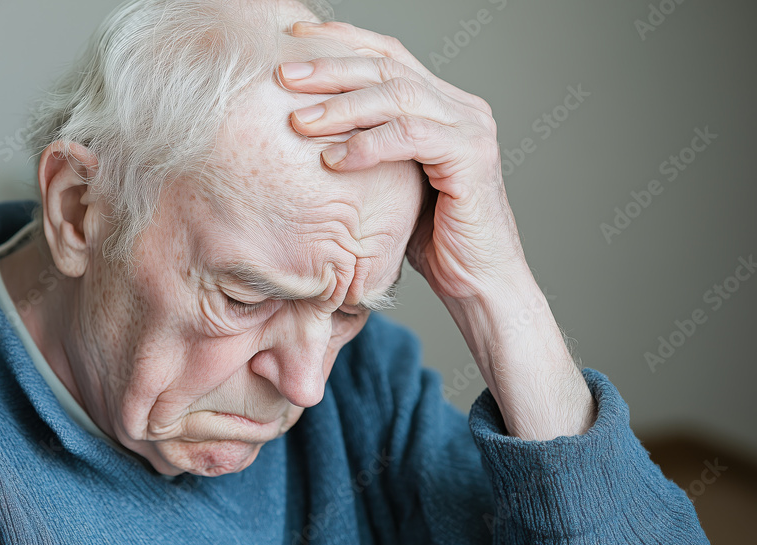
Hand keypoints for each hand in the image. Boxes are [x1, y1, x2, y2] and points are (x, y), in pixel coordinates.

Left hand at [280, 21, 594, 439]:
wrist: (479, 284)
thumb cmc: (431, 240)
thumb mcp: (390, 184)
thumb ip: (367, 149)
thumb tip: (306, 135)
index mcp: (442, 104)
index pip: (389, 56)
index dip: (343, 41)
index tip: (295, 41)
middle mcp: (461, 107)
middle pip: (387, 67)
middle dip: (331, 67)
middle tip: (284, 74)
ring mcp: (470, 128)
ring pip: (397, 95)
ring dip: (342, 105)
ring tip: (299, 120)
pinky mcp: (470, 157)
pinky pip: (410, 136)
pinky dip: (368, 144)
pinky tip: (333, 158)